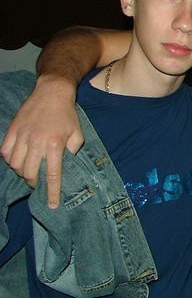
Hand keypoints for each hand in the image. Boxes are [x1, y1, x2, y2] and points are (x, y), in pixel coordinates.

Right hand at [0, 75, 82, 207]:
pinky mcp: (11, 131)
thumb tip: (65, 166)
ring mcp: (22, 137)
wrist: (52, 93)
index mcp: (55, 145)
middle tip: (38, 182)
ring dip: (22, 172)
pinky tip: (17, 159)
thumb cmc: (67, 114)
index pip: (52, 175)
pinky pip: (5, 153)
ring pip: (15, 165)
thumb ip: (72, 151)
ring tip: (29, 170)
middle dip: (34, 182)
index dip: (52, 192)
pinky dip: (10, 160)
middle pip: (30, 173)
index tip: (53, 205)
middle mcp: (37, 142)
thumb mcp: (78, 133)